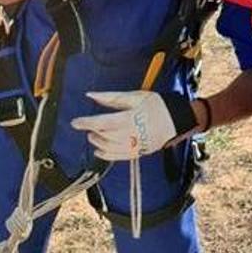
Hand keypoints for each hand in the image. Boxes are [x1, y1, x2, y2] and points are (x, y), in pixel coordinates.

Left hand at [71, 91, 196, 160]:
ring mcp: (136, 145)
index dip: (87, 123)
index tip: (75, 122)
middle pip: (105, 136)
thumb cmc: (156, 105)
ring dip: (98, 142)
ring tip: (94, 135)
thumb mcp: (135, 96)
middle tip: (87, 126)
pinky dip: (106, 155)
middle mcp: (132, 134)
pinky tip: (98, 150)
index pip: (103, 122)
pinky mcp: (139, 153)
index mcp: (131, 118)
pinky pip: (118, 157)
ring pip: (110, 148)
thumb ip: (112, 97)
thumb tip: (91, 95)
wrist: (176, 120)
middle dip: (93, 131)